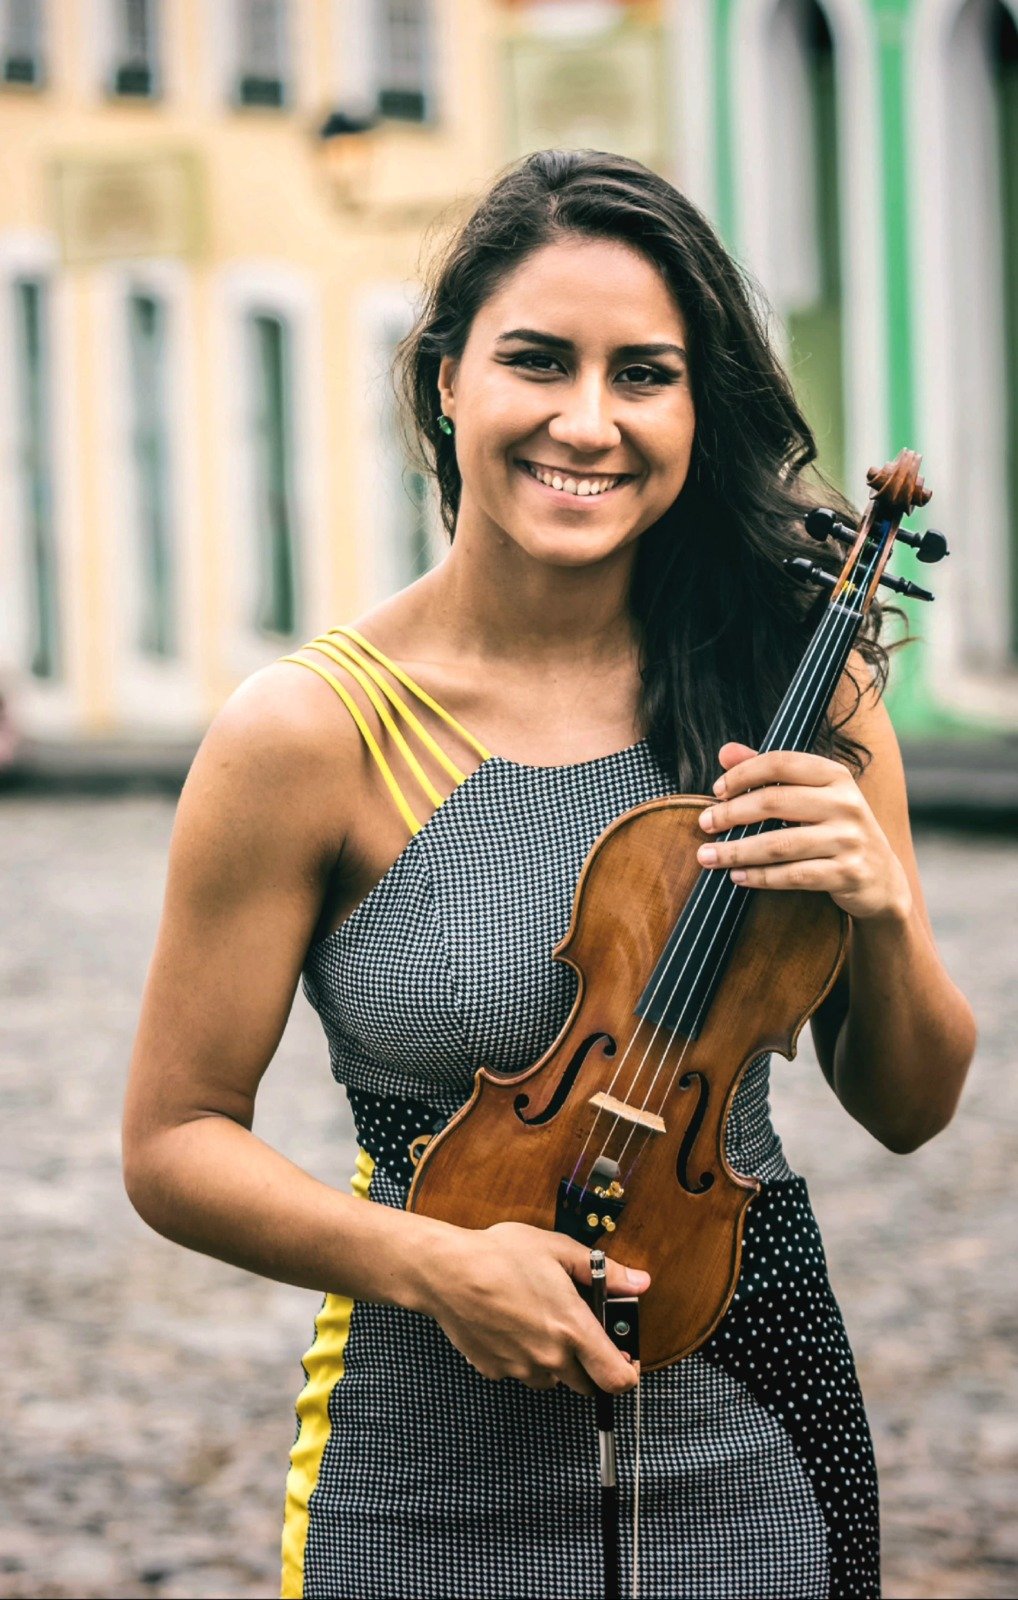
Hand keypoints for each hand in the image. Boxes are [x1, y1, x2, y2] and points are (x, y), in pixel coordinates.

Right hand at [420, 1220, 649, 1395]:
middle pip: (587, 1385)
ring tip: (540, 1321)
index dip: (629, 1375)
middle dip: (591, 1364)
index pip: (617, 1380)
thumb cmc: (500, 1255)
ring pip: (553, 1380)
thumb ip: (605, 1271)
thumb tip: (640, 1282)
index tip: (627, 1361)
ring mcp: (521, 1368)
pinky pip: (520, 1372)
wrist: (447, 1271)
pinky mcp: (495, 1371)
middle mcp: (550, 1357)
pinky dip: (523, 1357)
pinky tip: (512, 1325)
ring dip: (556, 1362)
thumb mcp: (558, 1250)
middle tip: (579, 1331)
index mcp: (573, 1329)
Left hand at [695, 741, 912, 922]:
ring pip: (779, 844)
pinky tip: (737, 876)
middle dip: (731, 814)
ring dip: (737, 851)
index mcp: (835, 776)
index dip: (743, 774)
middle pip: (775, 802)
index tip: (716, 791)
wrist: (881, 878)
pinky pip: (793, 875)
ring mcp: (849, 840)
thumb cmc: (835, 829)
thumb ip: (770, 772)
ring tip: (707, 856)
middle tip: (704, 824)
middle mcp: (846, 803)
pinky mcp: (848, 873)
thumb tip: (724, 751)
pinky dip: (760, 877)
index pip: (781, 763)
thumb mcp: (812, 795)